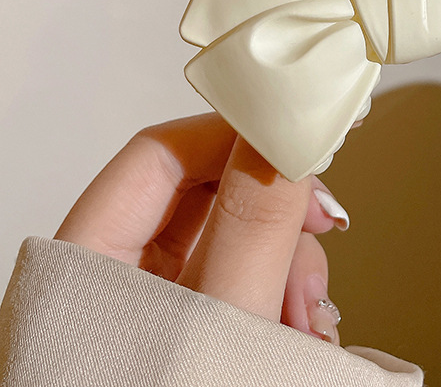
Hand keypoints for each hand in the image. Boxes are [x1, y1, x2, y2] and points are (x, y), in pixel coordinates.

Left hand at [55, 113, 346, 343]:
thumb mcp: (218, 330)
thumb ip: (253, 227)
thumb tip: (281, 131)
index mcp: (87, 263)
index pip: (161, 154)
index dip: (234, 134)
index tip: (301, 136)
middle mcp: (118, 279)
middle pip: (208, 194)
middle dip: (278, 213)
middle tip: (325, 228)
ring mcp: (159, 311)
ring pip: (238, 240)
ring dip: (291, 265)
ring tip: (313, 319)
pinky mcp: (193, 336)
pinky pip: (248, 285)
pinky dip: (286, 299)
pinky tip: (304, 332)